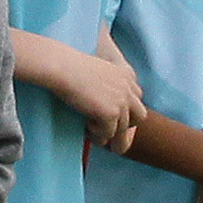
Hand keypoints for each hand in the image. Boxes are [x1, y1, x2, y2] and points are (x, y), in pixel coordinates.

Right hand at [72, 38, 147, 156]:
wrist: (62, 68)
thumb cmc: (70, 69)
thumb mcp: (97, 75)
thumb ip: (108, 88)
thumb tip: (106, 112)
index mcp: (126, 74)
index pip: (136, 97)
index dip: (127, 110)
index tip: (113, 118)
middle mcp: (129, 87)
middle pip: (139, 116)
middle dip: (127, 126)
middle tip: (109, 133)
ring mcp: (122, 101)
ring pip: (122, 129)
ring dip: (107, 133)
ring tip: (91, 133)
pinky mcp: (112, 113)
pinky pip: (108, 133)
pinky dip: (96, 134)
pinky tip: (85, 126)